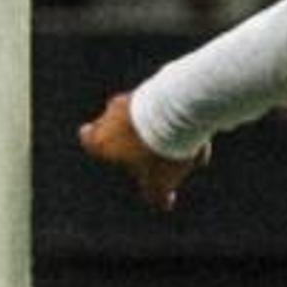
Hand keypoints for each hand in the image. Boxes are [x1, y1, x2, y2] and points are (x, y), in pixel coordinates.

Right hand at [81, 91, 201, 212]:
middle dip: (132, 138)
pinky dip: (176, 118)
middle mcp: (111, 113)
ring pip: (141, 114)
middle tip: (153, 154)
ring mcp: (132, 96)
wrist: (178, 109)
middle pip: (112, 123)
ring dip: (159, 128)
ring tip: (187, 147)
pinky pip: (163, 104)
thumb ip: (157, 195)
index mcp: (102, 138)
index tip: (106, 148)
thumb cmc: (160, 149)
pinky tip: (199, 133)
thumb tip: (163, 203)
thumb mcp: (159, 182)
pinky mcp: (154, 83)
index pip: (87, 138)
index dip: (95, 143)